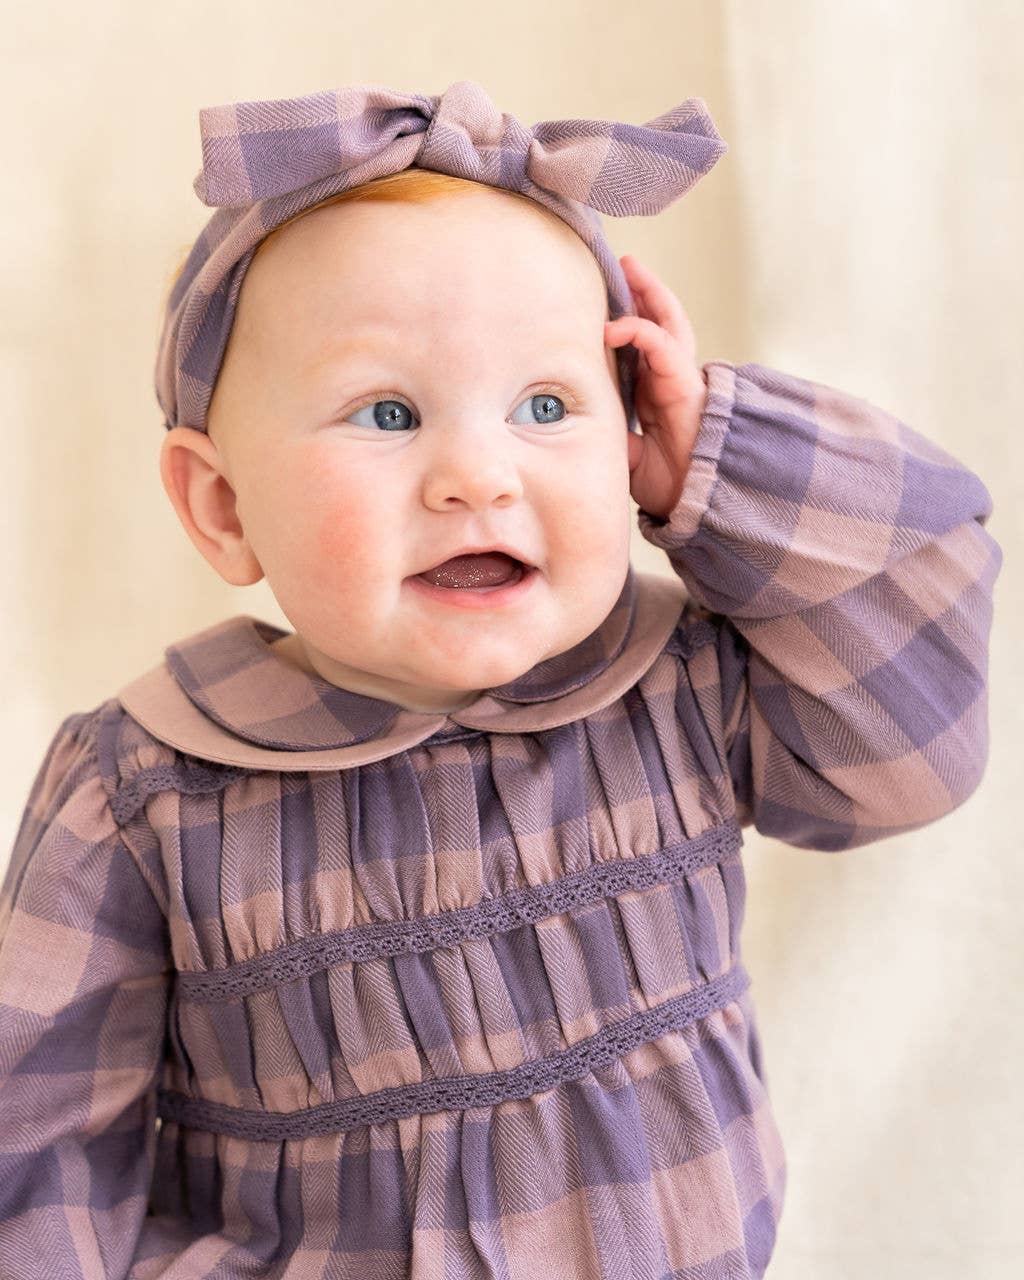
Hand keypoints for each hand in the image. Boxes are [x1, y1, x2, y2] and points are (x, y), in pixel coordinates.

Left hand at [605, 254, 707, 520]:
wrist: (693, 498)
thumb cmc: (670, 481)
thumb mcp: (629, 456)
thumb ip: (614, 435)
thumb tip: (582, 424)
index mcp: (657, 393)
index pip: (642, 346)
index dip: (626, 323)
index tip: (602, 307)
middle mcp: (671, 379)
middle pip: (660, 323)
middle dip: (643, 292)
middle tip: (623, 266)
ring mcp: (681, 378)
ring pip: (668, 323)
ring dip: (649, 293)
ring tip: (630, 267)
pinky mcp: (685, 383)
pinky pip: (662, 347)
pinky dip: (639, 331)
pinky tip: (614, 327)